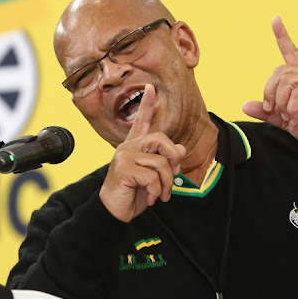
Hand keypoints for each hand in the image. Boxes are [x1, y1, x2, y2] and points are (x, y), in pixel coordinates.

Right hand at [100, 84, 186, 221]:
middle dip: (173, 159)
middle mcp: (128, 147)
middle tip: (174, 176)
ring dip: (166, 183)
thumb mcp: (154, 177)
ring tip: (160, 195)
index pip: (142, 121)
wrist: (115, 210)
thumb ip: (166, 161)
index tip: (151, 87)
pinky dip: (156, 191)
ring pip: (161, 163)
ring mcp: (125, 156)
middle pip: (161, 140)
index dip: (147, 105)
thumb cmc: (134, 192)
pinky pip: (152, 177)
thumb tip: (182, 148)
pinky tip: (149, 199)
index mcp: (135, 146)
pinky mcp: (124, 168)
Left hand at [242, 16, 297, 146]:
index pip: (290, 51)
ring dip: (282, 103)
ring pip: (286, 82)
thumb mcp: (282, 119)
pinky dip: (292, 109)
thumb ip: (265, 111)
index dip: (282, 35)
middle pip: (279, 72)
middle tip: (274, 111)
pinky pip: (297, 94)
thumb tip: (245, 105)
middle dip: (270, 93)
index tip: (275, 19)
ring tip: (290, 115)